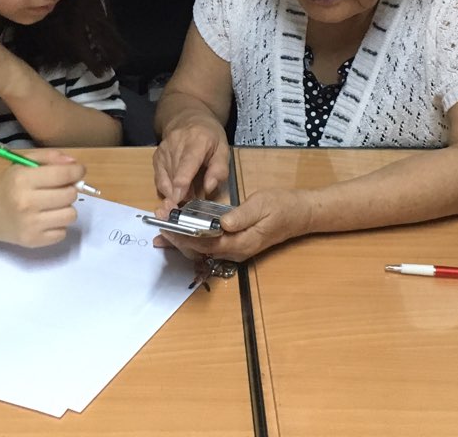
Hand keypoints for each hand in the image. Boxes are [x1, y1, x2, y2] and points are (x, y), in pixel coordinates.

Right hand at [0, 150, 85, 246]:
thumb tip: (75, 164)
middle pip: (70, 195)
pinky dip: (58, 225)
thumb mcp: (23, 164)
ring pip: (71, 215)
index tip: (78, 171)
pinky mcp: (34, 241)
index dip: (77, 171)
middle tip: (60, 189)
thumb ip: (49, 157)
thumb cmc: (8, 185)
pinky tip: (46, 219)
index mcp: (23, 179)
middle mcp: (26, 203)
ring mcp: (30, 225)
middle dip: (70, 189)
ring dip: (66, 208)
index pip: (63, 175)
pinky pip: (63, 233)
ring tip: (53, 205)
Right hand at [153, 115, 228, 213]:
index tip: (179, 197)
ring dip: (176, 193)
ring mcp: (163, 151)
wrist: (188, 118)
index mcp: (197, 140)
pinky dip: (168, 189)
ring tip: (188, 192)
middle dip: (183, 194)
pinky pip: (159, 180)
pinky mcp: (156, 157)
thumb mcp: (223, 149)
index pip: (187, 162)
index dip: (182, 181)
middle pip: (174, 175)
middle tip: (193, 201)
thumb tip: (209, 188)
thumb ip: (219, 169)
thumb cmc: (209, 135)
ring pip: (166, 180)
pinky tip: (177, 189)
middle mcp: (176, 144)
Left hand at [154, 189, 313, 262]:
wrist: (300, 214)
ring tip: (161, 226)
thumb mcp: (261, 205)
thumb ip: (241, 216)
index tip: (166, 222)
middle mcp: (234, 251)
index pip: (204, 242)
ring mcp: (234, 249)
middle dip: (175, 236)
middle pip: (198, 249)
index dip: (183, 234)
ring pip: (200, 248)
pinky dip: (190, 237)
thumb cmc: (281, 206)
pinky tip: (178, 231)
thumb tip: (222, 223)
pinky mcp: (233, 243)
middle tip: (157, 220)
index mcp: (240, 243)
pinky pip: (207, 244)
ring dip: (180, 237)